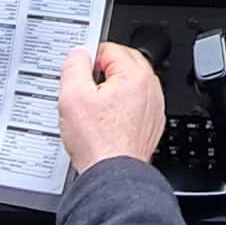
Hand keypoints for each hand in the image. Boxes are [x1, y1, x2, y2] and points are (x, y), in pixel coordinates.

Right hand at [58, 43, 165, 173]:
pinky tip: (107, 121)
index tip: (80, 75)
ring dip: (113, 90)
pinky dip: (122, 107)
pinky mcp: (152, 122)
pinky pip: (136, 103)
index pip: (109, 49)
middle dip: (103, 72)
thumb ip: (74, 66)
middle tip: (86, 90)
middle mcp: (150, 89)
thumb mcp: (72, 97)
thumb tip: (79, 54)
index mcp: (135, 76)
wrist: (112, 175)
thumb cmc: (97, 142)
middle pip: (123, 63)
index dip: (89, 60)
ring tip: (96, 109)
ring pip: (130, 84)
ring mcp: (154, 106)